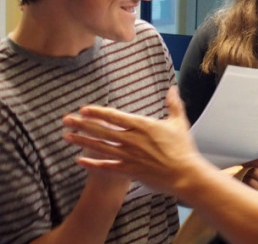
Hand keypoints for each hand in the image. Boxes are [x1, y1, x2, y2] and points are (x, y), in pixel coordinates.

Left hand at [62, 86, 208, 195]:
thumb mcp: (179, 122)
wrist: (184, 174)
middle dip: (82, 124)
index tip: (84, 109)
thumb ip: (173, 104)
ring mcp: (129, 156)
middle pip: (102, 130)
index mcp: (143, 126)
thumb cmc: (183, 148)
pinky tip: (79, 161)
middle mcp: (133, 140)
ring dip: (82, 141)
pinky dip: (92, 164)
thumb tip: (172, 88)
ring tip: (67, 136)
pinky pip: (107, 166)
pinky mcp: (129, 170)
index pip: (115, 117)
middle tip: (66, 120)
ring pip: (101, 147)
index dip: (98, 112)